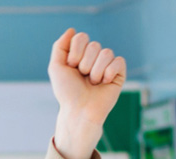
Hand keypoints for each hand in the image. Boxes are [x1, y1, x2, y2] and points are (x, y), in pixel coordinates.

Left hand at [48, 29, 125, 158]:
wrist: (79, 110)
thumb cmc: (67, 92)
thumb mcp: (56, 67)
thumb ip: (60, 47)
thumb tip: (71, 30)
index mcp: (80, 54)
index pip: (81, 37)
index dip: (75, 52)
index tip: (71, 67)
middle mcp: (94, 58)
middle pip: (94, 45)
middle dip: (84, 64)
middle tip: (82, 77)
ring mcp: (107, 65)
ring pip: (106, 53)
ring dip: (95, 71)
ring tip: (92, 83)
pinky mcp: (119, 73)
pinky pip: (118, 61)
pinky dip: (108, 73)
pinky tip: (104, 83)